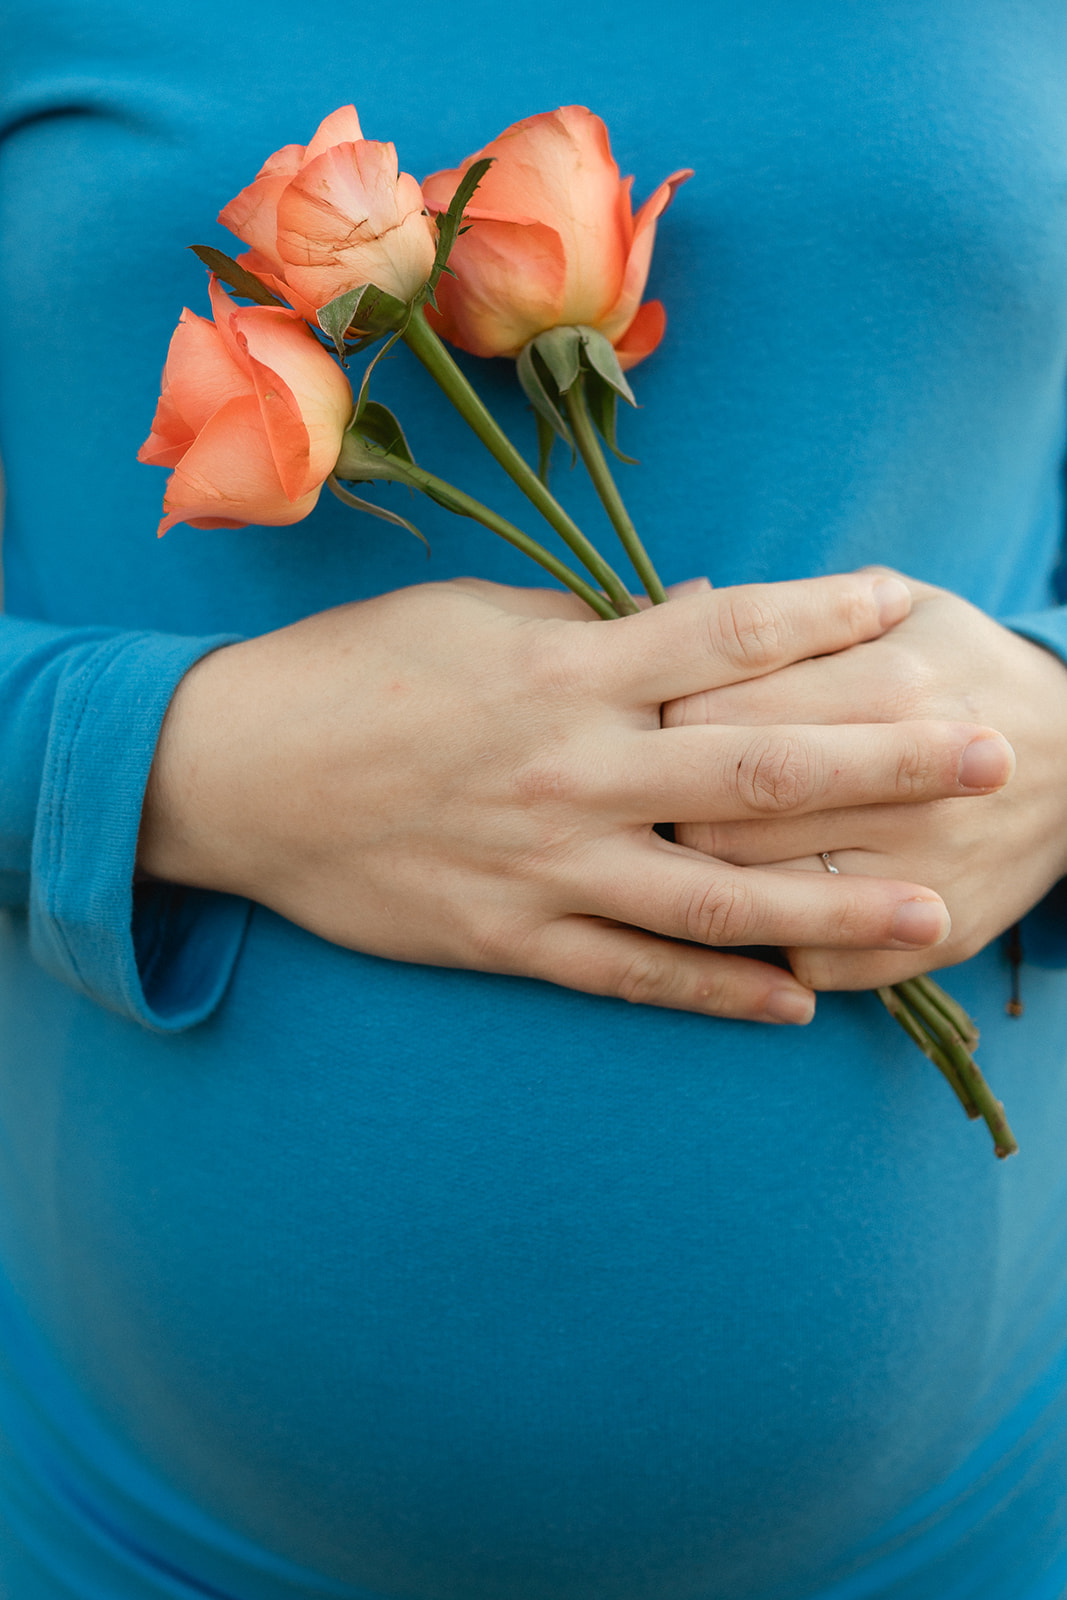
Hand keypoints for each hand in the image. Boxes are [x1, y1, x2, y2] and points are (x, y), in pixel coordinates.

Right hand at [138, 574, 1012, 1022]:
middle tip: (989, 757)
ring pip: (718, 899)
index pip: (727, 636)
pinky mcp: (510, 939)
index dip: (826, 617)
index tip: (910, 603)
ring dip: (837, 908)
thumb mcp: (476, 618)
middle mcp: (575, 770)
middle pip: (762, 769)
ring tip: (933, 913)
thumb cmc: (357, 672)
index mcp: (567, 673)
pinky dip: (721, 993)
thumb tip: (704, 612)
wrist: (238, 772)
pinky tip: (800, 1005)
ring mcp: (547, 865)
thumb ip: (595, 627)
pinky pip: (635, 975)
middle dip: (889, 763)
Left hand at [664, 572, 1066, 989]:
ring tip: (692, 847)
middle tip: (652, 795)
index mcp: (890, 685)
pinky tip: (759, 904)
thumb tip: (676, 601)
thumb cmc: (960, 667)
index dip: (659, 724)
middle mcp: (909, 787)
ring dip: (703, 879)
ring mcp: (925, 871)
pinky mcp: (936, 938)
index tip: (647, 720)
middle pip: (718, 818)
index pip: (714, 718)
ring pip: (754, 897)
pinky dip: (769, 941)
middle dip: (663, 808)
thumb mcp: (898, 608)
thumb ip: (790, 611)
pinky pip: (810, 961)